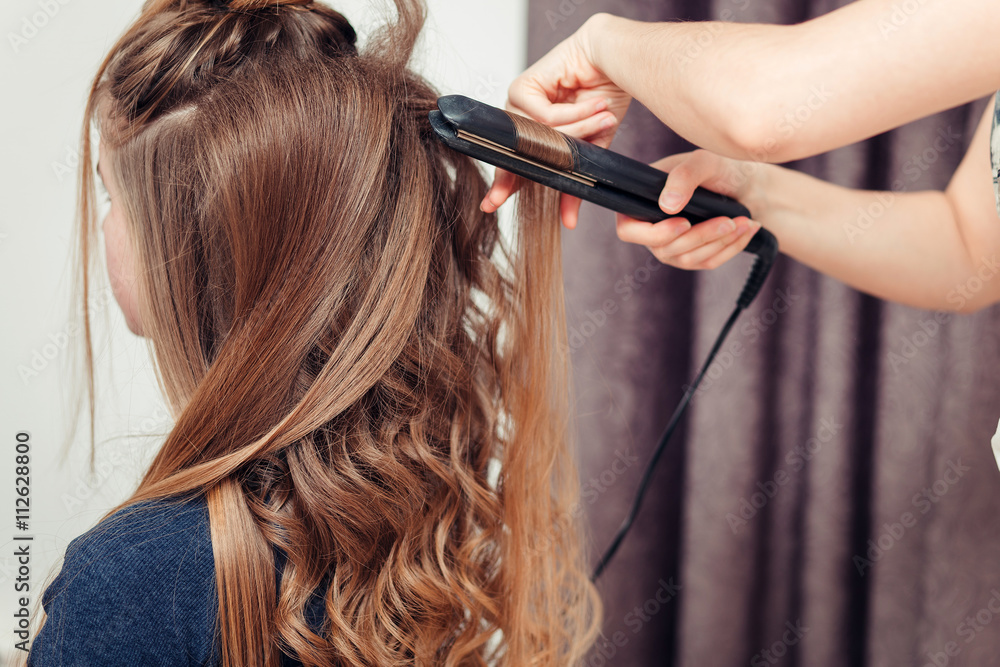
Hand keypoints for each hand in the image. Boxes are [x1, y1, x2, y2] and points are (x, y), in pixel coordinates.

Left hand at [481, 13, 631, 226]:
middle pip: (515, 153)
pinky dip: (572, 115)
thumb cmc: (603, 97)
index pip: (515, 165)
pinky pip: (543, 116)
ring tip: (602, 118)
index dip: (504, 186)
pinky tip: (593, 103)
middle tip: (497, 199)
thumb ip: (574, 179)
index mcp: (534, 136)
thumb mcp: (590, 148)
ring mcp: (518, 103)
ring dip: (575, 132)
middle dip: (514, 174)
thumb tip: (568, 221)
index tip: (489, 205)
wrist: (617, 62)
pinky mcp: (523, 87)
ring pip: (537, 136)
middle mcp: (521, 119)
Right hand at [616, 150, 765, 269]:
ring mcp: (672, 246)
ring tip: (742, 222)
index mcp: (642, 202)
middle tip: (727, 221)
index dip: (653, 234)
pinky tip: (747, 229)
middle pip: (663, 250)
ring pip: (687, 260)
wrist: (748, 183)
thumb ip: (683, 177)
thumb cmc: (721, 168)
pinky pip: (707, 263)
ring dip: (718, 242)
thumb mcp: (704, 163)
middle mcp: (652, 228)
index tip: (684, 223)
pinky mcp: (695, 257)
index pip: (628, 230)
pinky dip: (730, 248)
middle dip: (699, 237)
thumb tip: (667, 206)